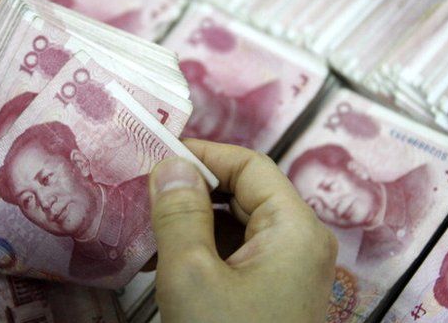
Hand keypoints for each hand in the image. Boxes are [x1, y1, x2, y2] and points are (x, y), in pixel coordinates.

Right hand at [149, 139, 336, 322]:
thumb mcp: (192, 276)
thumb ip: (179, 214)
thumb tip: (172, 164)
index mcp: (296, 229)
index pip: (251, 165)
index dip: (204, 154)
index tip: (157, 156)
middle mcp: (302, 243)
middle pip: (246, 193)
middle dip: (194, 191)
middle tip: (145, 192)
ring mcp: (292, 270)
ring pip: (239, 225)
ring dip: (194, 223)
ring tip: (148, 230)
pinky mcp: (276, 292)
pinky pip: (240, 254)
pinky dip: (205, 251)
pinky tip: (166, 261)